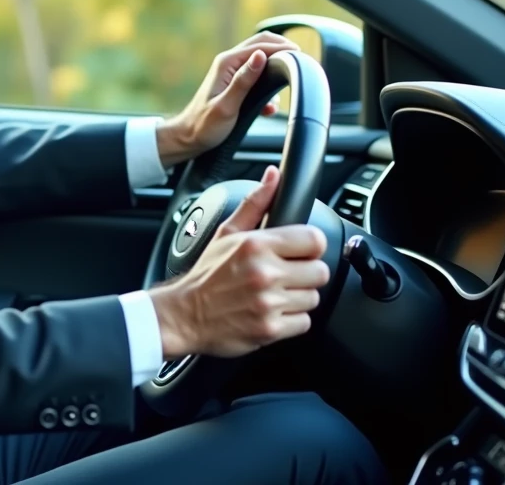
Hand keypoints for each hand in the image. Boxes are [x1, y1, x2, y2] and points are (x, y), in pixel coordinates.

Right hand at [150, 166, 328, 358]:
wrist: (184, 315)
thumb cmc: (207, 274)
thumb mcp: (227, 233)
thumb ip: (255, 203)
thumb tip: (274, 176)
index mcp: (256, 245)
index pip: (315, 239)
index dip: (310, 246)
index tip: (300, 252)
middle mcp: (264, 273)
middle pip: (320, 271)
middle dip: (305, 274)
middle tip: (285, 276)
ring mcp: (268, 302)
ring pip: (313, 298)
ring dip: (298, 298)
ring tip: (275, 294)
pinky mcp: (271, 328)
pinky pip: (304, 322)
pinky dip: (291, 320)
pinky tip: (273, 312)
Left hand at [155, 32, 298, 167]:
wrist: (189, 138)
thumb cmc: (204, 125)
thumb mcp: (227, 105)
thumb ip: (244, 80)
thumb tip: (261, 56)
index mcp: (226, 64)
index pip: (260, 46)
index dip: (283, 48)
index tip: (302, 57)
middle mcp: (228, 63)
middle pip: (261, 44)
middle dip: (282, 50)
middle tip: (301, 63)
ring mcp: (231, 72)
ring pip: (261, 60)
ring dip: (276, 68)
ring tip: (286, 84)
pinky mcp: (234, 84)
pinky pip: (257, 76)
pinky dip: (269, 86)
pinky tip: (270, 106)